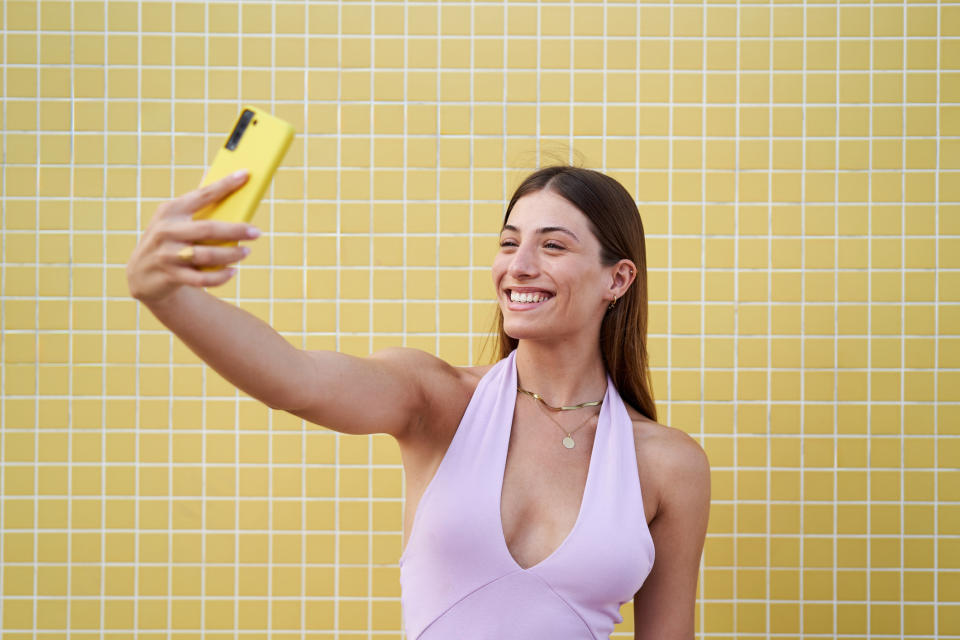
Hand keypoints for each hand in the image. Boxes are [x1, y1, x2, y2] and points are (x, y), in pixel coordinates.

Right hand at [126, 170, 259, 304]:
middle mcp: (166, 230)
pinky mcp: (170, 276)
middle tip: (256, 232)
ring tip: (246, 252)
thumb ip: (195, 204)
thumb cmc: (168, 240)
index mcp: (171, 210)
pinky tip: (232, 272)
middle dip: (236, 230)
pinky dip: (220, 277)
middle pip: (208, 229)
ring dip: (231, 254)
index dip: (225, 185)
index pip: (202, 194)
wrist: (141, 274)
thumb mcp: (174, 219)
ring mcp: (167, 254)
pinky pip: (202, 278)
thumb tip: (214, 174)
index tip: (245, 175)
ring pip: (206, 255)